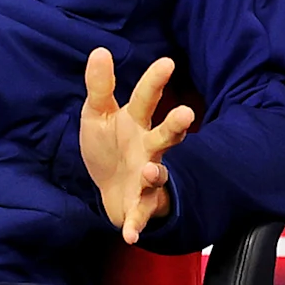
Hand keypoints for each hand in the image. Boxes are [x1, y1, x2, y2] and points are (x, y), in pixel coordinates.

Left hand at [80, 47, 195, 244]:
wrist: (109, 191)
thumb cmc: (109, 147)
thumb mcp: (98, 115)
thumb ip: (100, 87)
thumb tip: (100, 50)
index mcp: (136, 122)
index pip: (147, 98)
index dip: (156, 81)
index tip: (167, 62)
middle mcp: (150, 147)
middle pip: (167, 135)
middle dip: (176, 126)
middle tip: (186, 115)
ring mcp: (149, 176)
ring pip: (160, 173)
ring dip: (158, 174)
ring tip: (152, 170)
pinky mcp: (141, 203)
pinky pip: (143, 213)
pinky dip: (137, 224)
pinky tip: (130, 234)